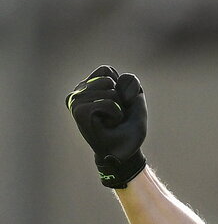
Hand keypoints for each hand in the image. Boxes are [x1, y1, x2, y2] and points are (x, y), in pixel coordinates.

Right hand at [66, 65, 146, 187]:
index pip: (106, 70)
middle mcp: (77, 92)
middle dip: (120, 97)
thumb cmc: (128, 128)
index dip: (120, 87)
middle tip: (113, 115)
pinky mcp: (79, 111)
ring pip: (109, 90)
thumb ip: (132, 84)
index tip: (117, 104)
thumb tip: (118, 79)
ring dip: (118, 108)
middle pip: (108, 79)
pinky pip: (108, 103)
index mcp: (87, 87)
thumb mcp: (136, 101)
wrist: (124, 153)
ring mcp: (75, 101)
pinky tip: (108, 124)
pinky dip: (116, 113)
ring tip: (110, 121)